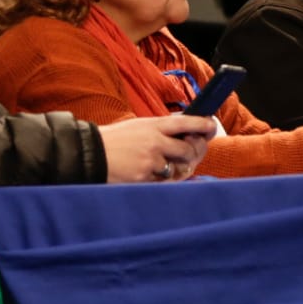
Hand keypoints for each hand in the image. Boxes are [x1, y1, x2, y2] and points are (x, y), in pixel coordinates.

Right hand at [97, 114, 215, 183]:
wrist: (90, 154)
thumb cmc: (114, 141)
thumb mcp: (137, 126)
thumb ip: (159, 130)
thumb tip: (184, 133)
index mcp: (153, 125)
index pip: (186, 122)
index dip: (203, 125)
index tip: (212, 127)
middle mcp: (155, 141)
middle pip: (189, 148)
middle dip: (195, 152)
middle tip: (193, 152)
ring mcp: (151, 161)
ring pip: (180, 167)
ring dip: (178, 168)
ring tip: (166, 164)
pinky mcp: (145, 178)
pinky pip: (165, 181)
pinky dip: (163, 179)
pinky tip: (152, 174)